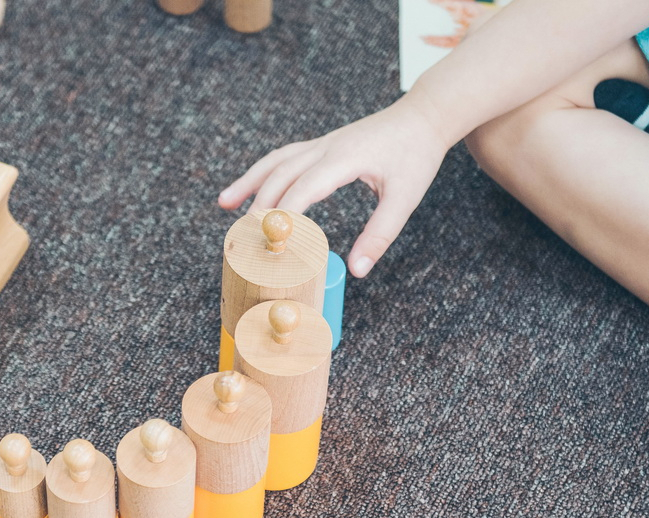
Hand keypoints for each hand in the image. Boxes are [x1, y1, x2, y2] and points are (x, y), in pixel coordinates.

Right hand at [217, 99, 449, 277]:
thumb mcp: (405, 198)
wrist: (423, 116)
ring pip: (275, 162)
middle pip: (281, 175)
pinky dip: (262, 172)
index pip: (304, 188)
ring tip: (225, 203)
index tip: (270, 244)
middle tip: (244, 239)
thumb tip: (358, 269)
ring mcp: (321, 144)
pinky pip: (283, 157)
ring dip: (249, 183)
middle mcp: (326, 147)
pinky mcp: (321, 146)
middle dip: (260, 207)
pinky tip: (250, 189)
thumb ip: (380, 234)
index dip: (284, 216)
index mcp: (345, 158)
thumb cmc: (416, 155)